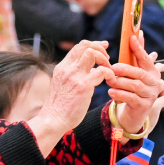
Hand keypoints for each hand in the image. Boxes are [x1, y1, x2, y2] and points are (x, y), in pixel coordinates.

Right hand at [26, 40, 112, 155]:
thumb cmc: (61, 107)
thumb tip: (92, 70)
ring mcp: (74, 76)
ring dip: (104, 59)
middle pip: (85, 45)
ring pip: (92, 53)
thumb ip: (76, 76)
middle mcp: (67, 68)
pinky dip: (109, 73)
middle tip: (107, 60)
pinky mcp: (83, 86)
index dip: (94, 44)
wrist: (53, 120)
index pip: (79, 47)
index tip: (103, 47)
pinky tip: (110, 80)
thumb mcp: (64, 86)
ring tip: (109, 70)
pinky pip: (101, 71)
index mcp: (62, 67)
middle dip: (100, 48)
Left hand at [106, 32, 163, 135]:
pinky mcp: (144, 106)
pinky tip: (111, 92)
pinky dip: (120, 94)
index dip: (139, 48)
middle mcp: (154, 83)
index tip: (131, 38)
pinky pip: (131, 98)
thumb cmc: (132, 89)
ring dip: (120, 82)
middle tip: (112, 68)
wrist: (134, 114)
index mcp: (152, 71)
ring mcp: (150, 95)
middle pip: (139, 73)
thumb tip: (137, 33)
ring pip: (134, 86)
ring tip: (109, 81)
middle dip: (125, 69)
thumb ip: (136, 54)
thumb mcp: (134, 71)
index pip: (145, 58)